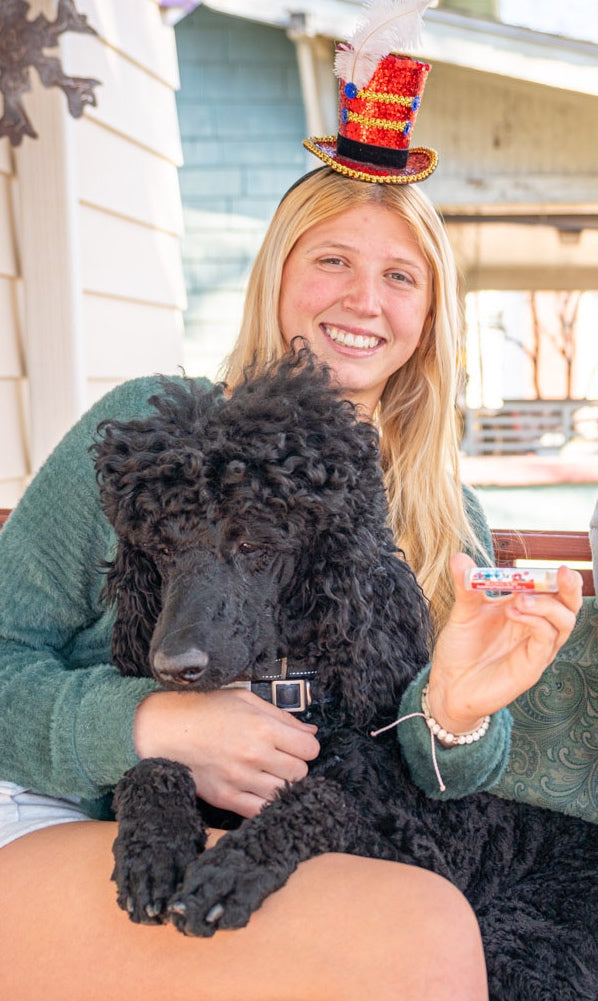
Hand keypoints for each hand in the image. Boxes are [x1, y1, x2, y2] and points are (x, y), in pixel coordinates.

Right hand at [133, 688, 319, 817]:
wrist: (164, 729)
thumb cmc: (205, 709)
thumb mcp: (245, 699)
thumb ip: (281, 716)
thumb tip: (310, 731)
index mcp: (262, 727)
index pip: (309, 748)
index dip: (306, 746)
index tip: (296, 745)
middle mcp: (254, 754)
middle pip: (300, 772)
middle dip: (295, 765)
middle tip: (280, 758)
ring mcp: (239, 779)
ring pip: (284, 793)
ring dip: (281, 784)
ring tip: (267, 773)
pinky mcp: (225, 797)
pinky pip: (259, 811)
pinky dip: (265, 803)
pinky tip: (258, 790)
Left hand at [428, 553, 582, 733]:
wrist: (447, 686)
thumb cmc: (460, 649)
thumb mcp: (463, 612)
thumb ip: (466, 586)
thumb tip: (459, 557)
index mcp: (523, 611)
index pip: (552, 590)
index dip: (553, 577)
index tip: (548, 565)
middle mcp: (535, 628)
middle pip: (569, 605)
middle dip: (569, 587)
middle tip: (560, 572)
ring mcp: (536, 648)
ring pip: (563, 622)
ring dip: (547, 605)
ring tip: (520, 598)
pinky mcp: (531, 667)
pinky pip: (546, 640)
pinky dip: (536, 622)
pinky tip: (514, 612)